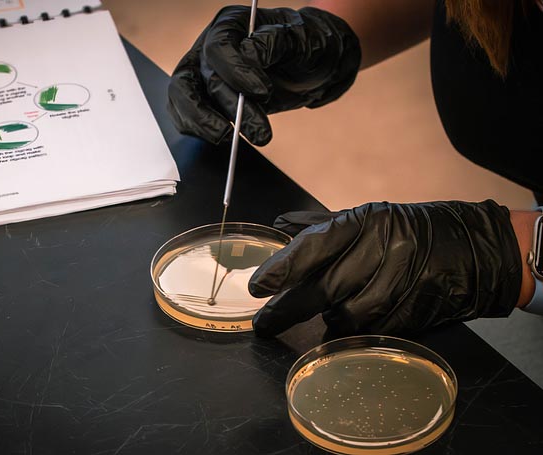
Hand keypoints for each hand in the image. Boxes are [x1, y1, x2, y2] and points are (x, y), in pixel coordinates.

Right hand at [167, 6, 360, 145]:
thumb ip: (276, 41)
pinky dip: (199, 129)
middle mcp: (210, 47)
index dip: (236, 72)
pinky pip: (187, 115)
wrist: (310, 67)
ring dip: (205, 124)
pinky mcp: (206, 99)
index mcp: (231, 24)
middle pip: (198, 78)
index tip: (263, 92)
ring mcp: (204, 74)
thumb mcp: (302, 39)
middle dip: (226, 107)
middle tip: (257, 130)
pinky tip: (223, 137)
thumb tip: (250, 53)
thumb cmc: (306, 46)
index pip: (218, 48)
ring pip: (183, 98)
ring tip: (231, 139)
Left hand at [249, 200, 521, 335]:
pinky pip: (370, 331)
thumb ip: (320, 225)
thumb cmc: (410, 231)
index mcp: (364, 222)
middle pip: (322, 289)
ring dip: (326, 321)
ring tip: (322, 316)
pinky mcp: (412, 313)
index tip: (256, 287)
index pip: (312, 246)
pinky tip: (349, 325)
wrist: (474, 251)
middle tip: (263, 325)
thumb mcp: (368, 217)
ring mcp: (398, 285)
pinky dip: (353, 332)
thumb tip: (278, 223)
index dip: (281, 268)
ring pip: (345, 315)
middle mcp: (380, 251)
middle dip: (287, 310)